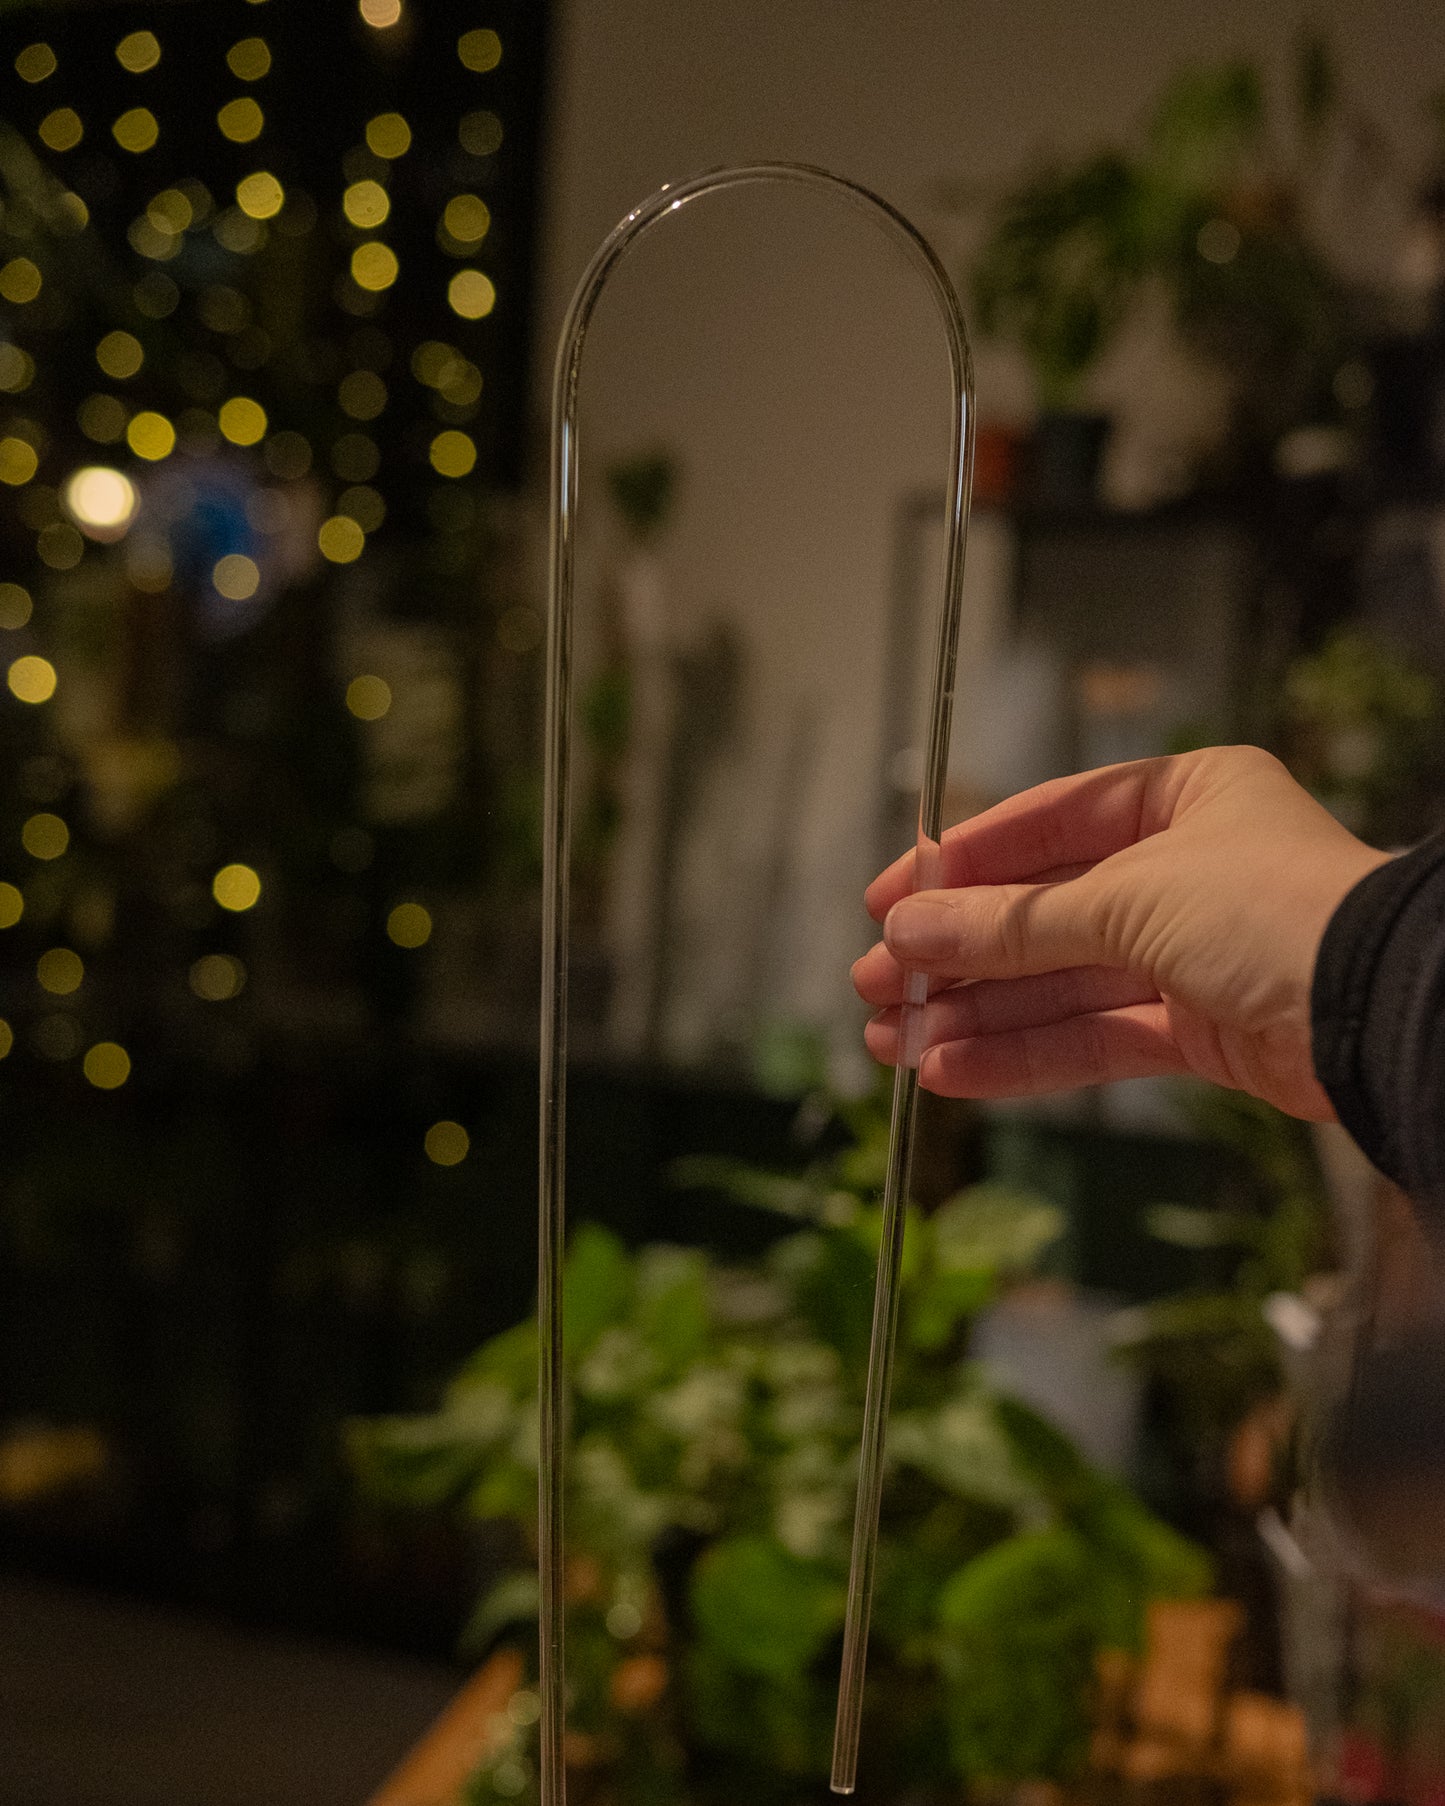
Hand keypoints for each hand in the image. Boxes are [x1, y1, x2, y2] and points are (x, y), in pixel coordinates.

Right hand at [853, 746, 1390, 1119]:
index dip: (959, 865)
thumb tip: (906, 931)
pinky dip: (1022, 1054)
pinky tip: (951, 1070)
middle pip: (1042, 913)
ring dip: (973, 1014)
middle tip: (873, 986)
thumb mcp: (1125, 897)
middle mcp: (1183, 870)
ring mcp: (1190, 954)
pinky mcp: (1198, 1031)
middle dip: (954, 954)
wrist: (1378, 1012)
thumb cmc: (1274, 911)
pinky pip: (1091, 1037)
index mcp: (1180, 798)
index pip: (1045, 823)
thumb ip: (1011, 922)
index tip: (887, 901)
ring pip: (1058, 984)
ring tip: (891, 1042)